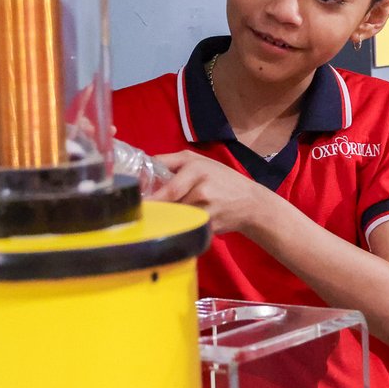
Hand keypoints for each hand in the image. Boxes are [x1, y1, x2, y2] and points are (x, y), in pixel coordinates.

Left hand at [149, 151, 271, 235]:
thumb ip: (171, 161)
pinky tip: (180, 224)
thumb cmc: (222, 179)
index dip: (152, 198)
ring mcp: (207, 209)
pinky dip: (180, 226)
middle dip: (157, 209)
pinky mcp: (209, 225)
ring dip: (167, 217)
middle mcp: (202, 188)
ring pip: (176, 216)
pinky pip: (186, 226)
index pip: (168, 188)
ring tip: (162, 217)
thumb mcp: (199, 161)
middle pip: (169, 204)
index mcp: (196, 168)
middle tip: (143, 213)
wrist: (250, 203)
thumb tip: (144, 167)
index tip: (138, 202)